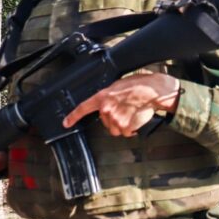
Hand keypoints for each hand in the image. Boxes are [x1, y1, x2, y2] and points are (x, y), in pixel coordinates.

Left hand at [63, 73, 179, 136]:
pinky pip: (126, 132)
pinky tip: (136, 118)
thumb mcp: (118, 85)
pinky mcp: (126, 126)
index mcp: (102, 97)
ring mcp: (115, 119)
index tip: (66, 123)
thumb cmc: (139, 85)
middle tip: (124, 110)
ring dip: (123, 125)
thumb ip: (109, 96)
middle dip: (114, 119)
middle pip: (105, 122)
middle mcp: (106, 109)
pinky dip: (131, 129)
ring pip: (115, 129)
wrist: (152, 91)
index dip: (73, 117)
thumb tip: (107, 102)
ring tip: (131, 114)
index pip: (83, 108)